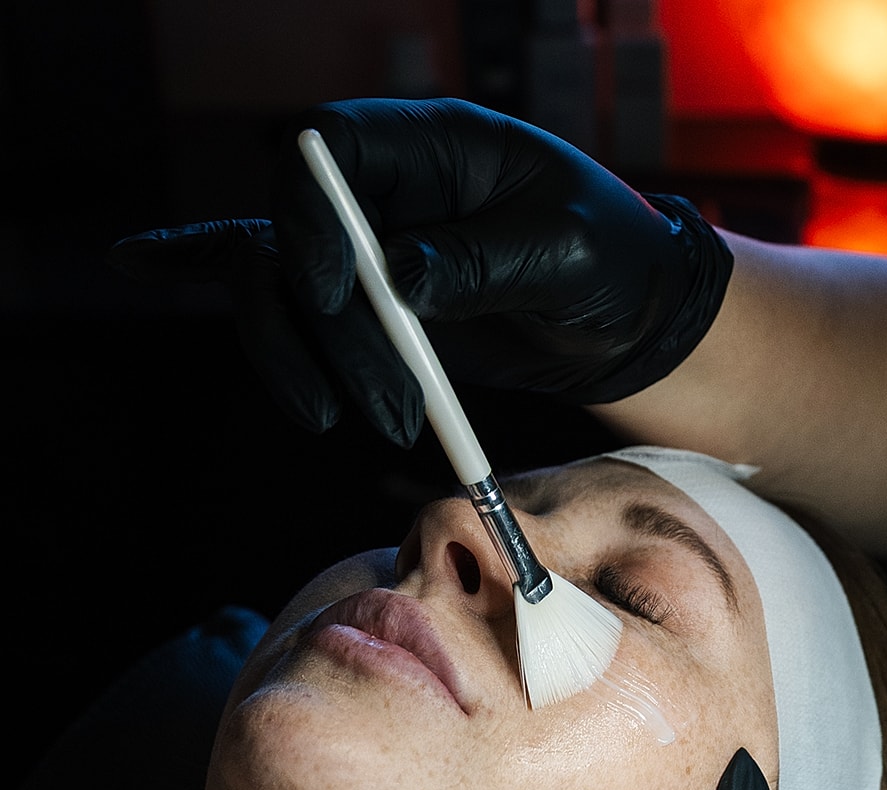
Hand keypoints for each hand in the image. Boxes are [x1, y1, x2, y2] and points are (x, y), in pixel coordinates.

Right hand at [107, 97, 731, 442]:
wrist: (624, 316)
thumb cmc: (611, 262)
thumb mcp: (566, 254)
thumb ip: (485, 260)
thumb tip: (399, 277)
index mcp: (431, 147)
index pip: (326, 154)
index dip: (310, 222)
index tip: (336, 297)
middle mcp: (382, 191)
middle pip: (285, 239)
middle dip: (321, 335)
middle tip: (385, 413)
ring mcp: (365, 249)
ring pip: (279, 292)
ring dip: (309, 369)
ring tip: (385, 427)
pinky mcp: (363, 305)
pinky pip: (282, 293)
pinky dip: (214, 280)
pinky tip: (142, 261)